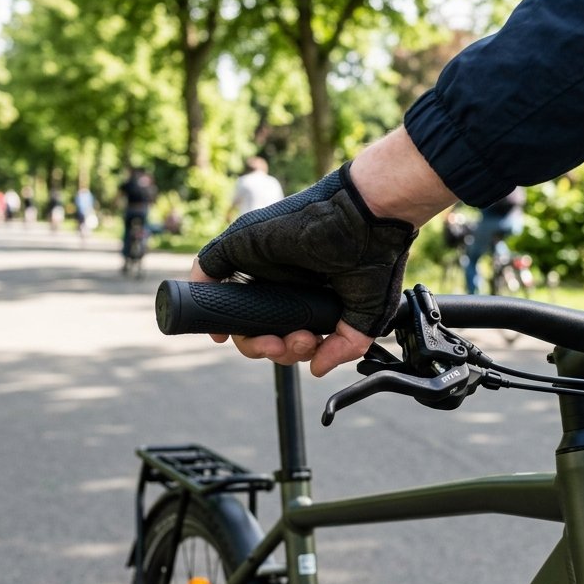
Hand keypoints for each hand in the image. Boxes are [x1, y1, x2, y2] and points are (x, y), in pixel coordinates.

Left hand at [190, 128, 457, 376]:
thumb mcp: (367, 312)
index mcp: (307, 293)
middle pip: (259, 329)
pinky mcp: (242, 245)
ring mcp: (260, 262)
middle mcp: (281, 279)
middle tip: (295, 343)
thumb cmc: (377, 254)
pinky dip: (206, 296)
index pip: (285, 331)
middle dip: (273, 349)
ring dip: (251, 338)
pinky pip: (210, 270)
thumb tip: (316, 368)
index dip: (288, 349)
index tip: (307, 347)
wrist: (371, 214)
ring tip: (276, 340)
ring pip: (236, 311)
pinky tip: (220, 325)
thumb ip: (345, 344)